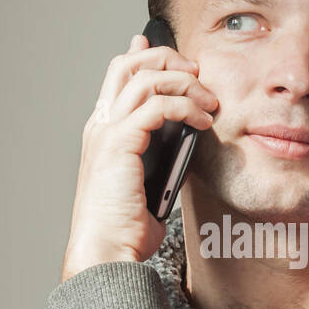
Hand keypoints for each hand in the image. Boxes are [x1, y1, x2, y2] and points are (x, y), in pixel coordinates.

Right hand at [60, 33, 218, 281]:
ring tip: (208, 102)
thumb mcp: (149, 186)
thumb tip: (184, 150)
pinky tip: (203, 122)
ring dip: (183, 83)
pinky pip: (157, 106)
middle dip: (167, 59)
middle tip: (197, 74)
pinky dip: (185, 107)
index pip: (118, 77)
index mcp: (103, 133)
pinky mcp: (119, 144)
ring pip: (144, 79)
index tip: (177, 59)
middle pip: (128, 66)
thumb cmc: (124, 230)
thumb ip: (161, 161)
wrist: (106, 252)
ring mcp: (106, 133)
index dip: (145, 57)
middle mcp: (100, 126)